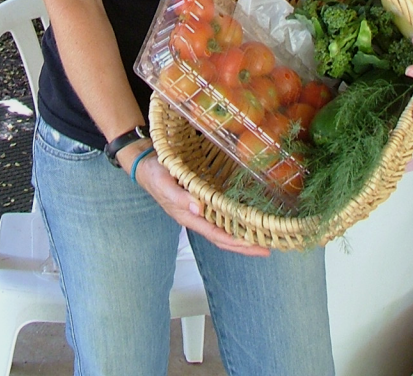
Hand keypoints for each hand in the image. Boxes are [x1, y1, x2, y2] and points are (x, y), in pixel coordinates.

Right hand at [133, 151, 270, 256]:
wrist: (145, 165)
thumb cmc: (155, 174)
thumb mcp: (165, 183)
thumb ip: (180, 197)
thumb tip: (199, 209)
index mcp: (188, 216)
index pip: (216, 235)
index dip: (236, 242)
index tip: (256, 245)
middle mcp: (196, 217)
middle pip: (223, 237)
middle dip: (245, 245)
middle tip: (268, 247)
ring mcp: (198, 211)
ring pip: (223, 228)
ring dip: (241, 235)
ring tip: (262, 237)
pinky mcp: (200, 201)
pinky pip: (220, 216)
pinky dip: (234, 220)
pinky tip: (244, 218)